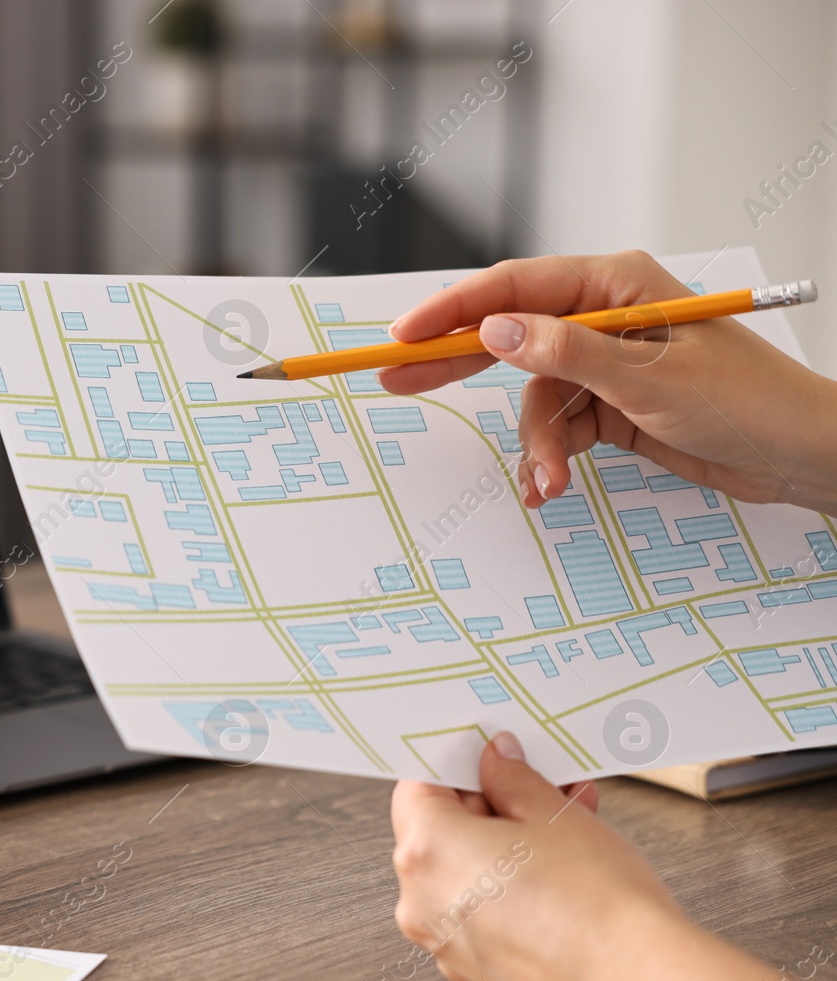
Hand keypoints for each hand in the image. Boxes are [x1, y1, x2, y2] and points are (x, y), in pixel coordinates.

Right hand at [379, 251, 836, 515]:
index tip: (404, 335)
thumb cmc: (745, 400)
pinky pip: (557, 425)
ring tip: (544, 480)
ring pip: (533, 396)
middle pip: (508, 332)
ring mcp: (606, 362)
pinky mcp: (611, 404)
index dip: (452, 310)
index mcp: (613, 284)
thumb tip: (495, 330)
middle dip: (457, 364)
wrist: (798, 455)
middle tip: (396, 380)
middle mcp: (603, 315)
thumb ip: (563, 353)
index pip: (513, 288)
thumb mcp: (645, 377)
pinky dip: (549, 455)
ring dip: (533, 441)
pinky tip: (550, 484)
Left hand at [391, 733, 836, 980]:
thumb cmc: (596, 907)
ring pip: (464, 871)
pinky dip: (508, 885)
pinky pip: (480, 909)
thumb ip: (512, 779)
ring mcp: (446, 941)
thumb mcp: (553, 815)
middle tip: (542, 786)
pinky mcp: (477, 969)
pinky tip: (560, 867)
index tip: (489, 756)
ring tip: (569, 822)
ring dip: (507, 842)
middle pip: (440, 830)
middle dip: (492, 803)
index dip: (457, 765)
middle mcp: (421, 901)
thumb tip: (496, 761)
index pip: (417, 787)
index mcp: (425, 852)